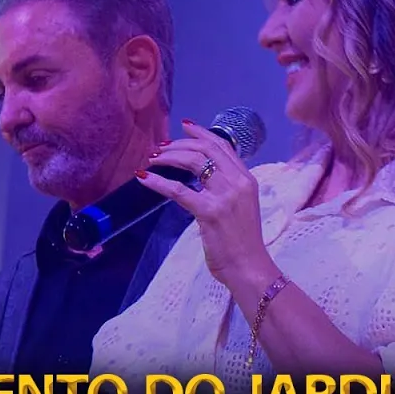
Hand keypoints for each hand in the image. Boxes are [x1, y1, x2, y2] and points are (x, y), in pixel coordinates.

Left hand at [137, 120, 278, 291]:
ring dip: (169, 157)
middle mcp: (238, 182)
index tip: (184, 126)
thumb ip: (227, 189)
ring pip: (193, 162)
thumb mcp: (241, 207)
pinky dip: (158, 182)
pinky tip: (144, 178)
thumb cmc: (243, 242)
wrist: (249, 267)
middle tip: (160, 148)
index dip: (202, 133)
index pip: (223, 146)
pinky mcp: (209, 211)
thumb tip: (203, 177)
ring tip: (152, 159)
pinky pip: (178, 191)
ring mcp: (225, 195)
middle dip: (179, 145)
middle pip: (205, 150)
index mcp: (247, 179)